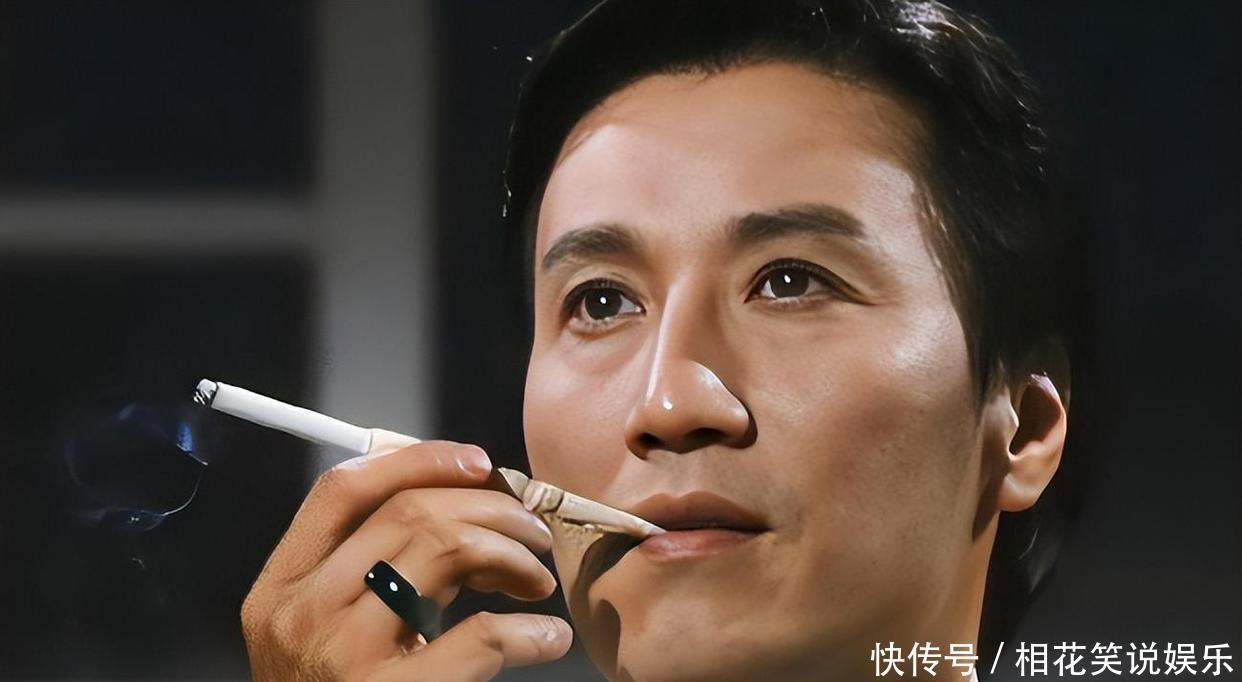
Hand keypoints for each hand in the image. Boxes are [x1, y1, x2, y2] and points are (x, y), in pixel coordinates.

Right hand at [241, 440, 572, 680]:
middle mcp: (301, 611)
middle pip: (409, 513)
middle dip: (488, 507)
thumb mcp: (329, 623)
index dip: (417, 460)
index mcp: (281, 584)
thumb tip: (462, 498)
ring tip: (536, 577)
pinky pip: (480, 639)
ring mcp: (340, 656)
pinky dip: (529, 632)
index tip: (478, 462)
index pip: (342, 489)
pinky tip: (547, 638)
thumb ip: (371, 565)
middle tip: (531, 531)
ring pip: (444, 550)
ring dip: (510, 551)